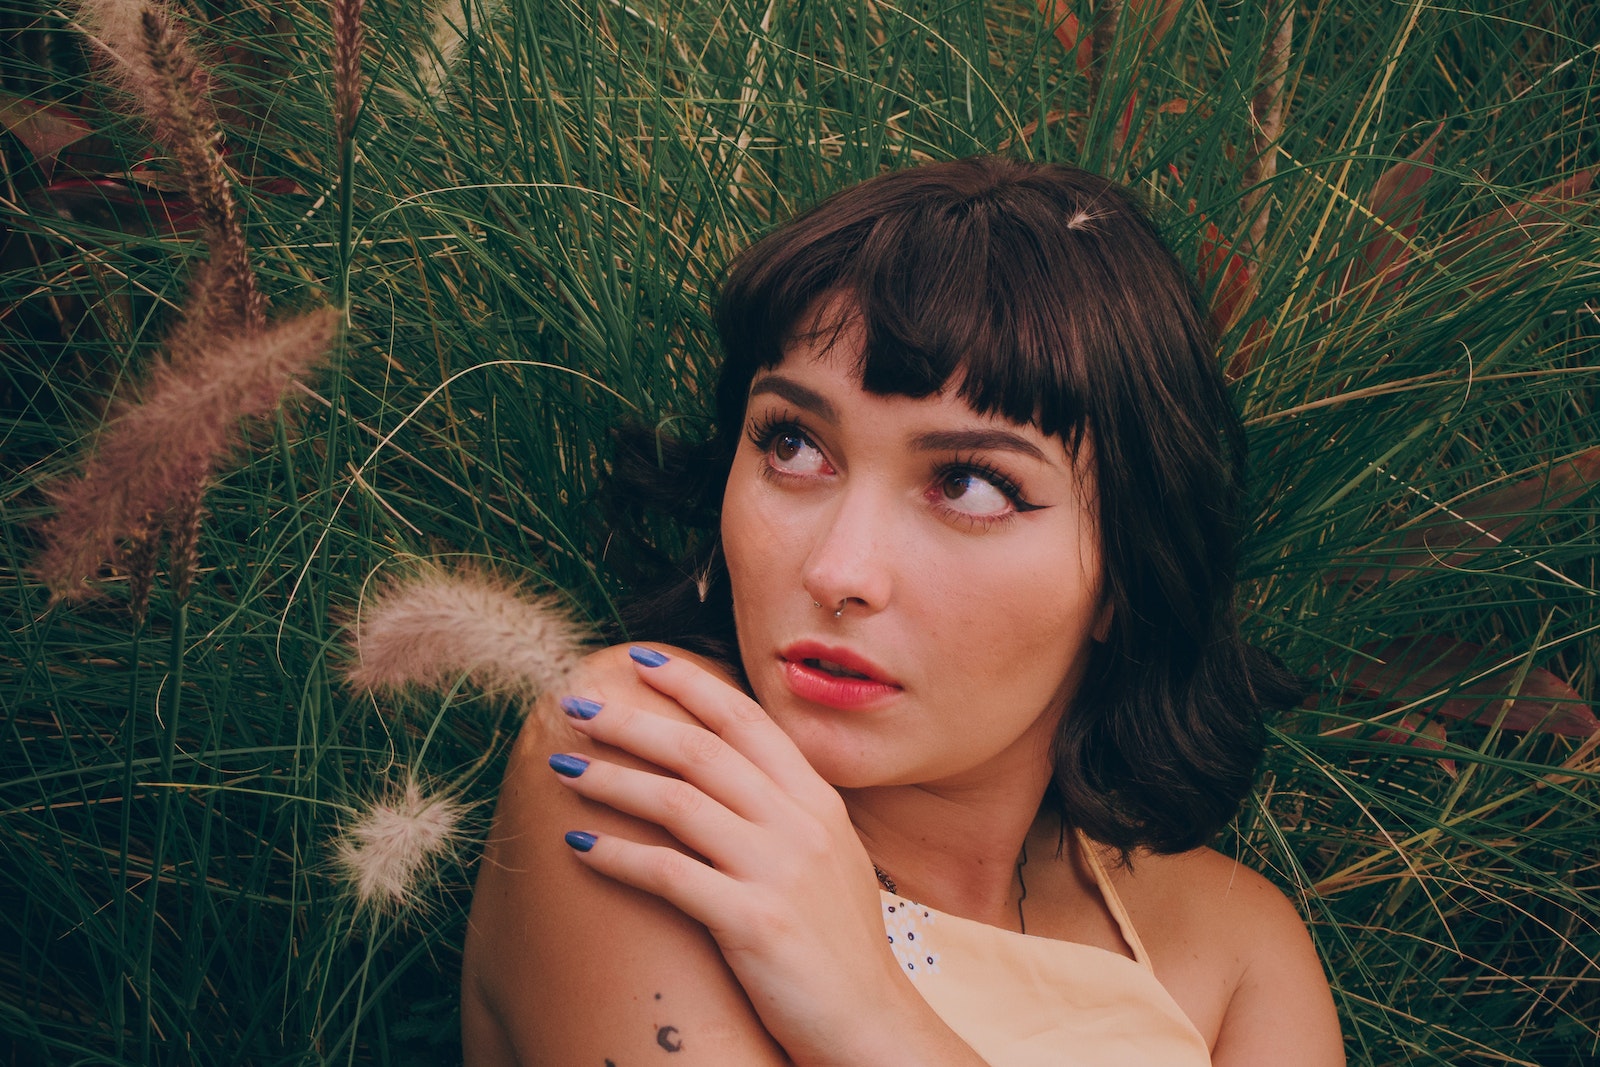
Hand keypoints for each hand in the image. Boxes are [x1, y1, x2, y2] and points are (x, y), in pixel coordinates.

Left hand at [548, 645, 914, 1063]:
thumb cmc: (836, 943)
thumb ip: (785, 809)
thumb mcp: (828, 855)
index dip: (690, 683)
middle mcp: (800, 824)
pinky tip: (578, 848)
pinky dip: (618, 856)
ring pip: (678, 802)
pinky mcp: (753, 922)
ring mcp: (778, 871)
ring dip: (612, 780)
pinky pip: (670, 874)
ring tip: (563, 768)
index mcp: (817, 800)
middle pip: (702, 750)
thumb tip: (724, 771)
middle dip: (633, 722)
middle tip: (577, 705)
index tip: (640, 661)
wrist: (869, 1023)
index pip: (747, 720)